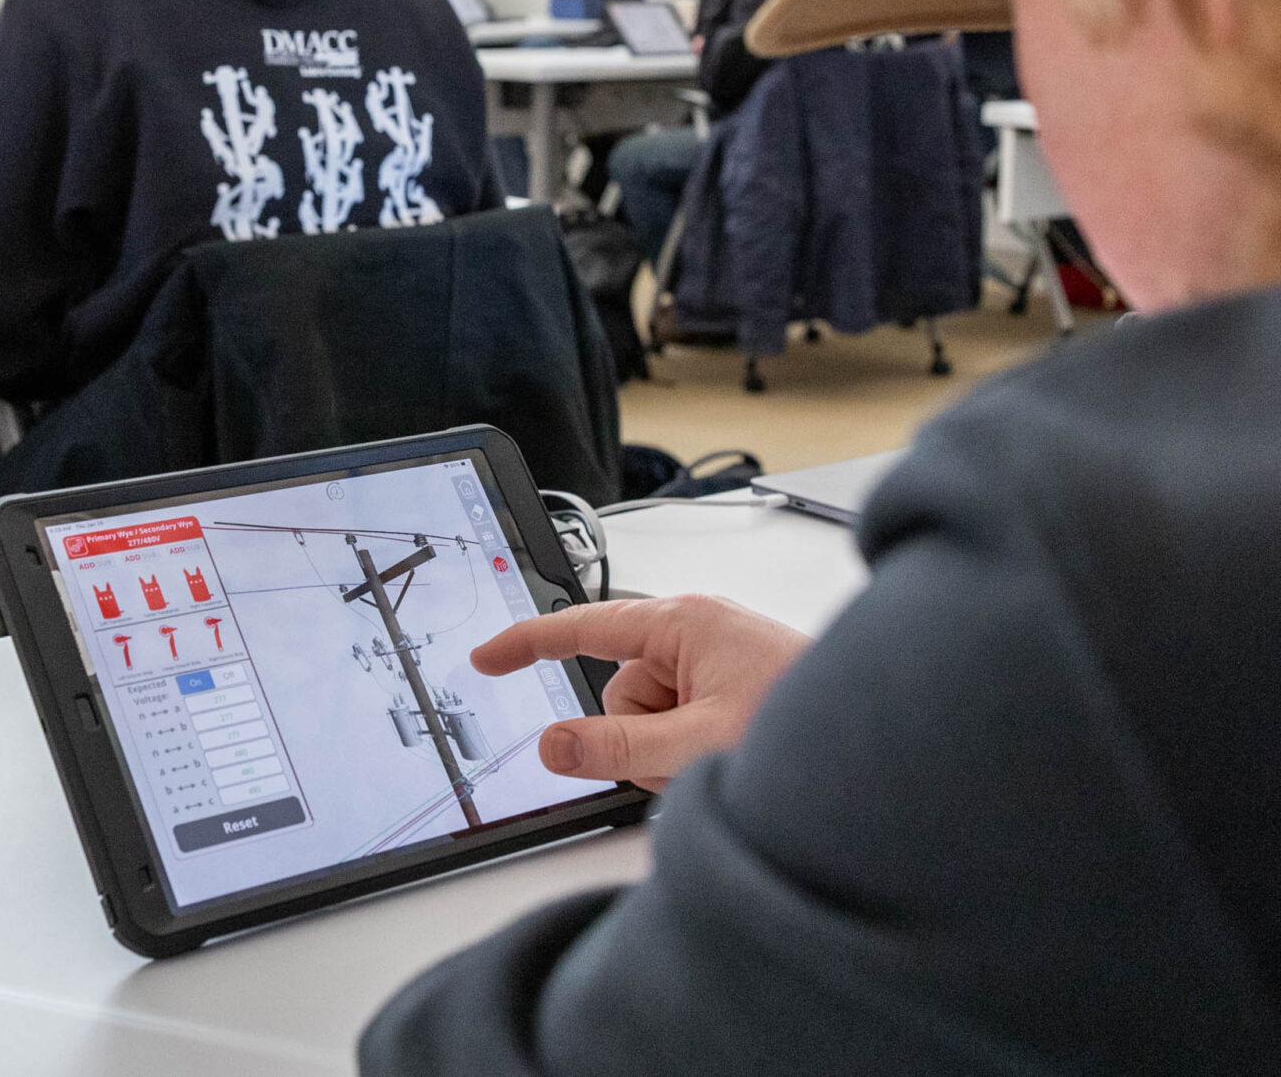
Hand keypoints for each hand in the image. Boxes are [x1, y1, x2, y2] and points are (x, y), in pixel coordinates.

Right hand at [471, 596, 809, 790]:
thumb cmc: (815, 723)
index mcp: (685, 622)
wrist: (899, 747)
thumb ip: (616, 748)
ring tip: (729, 761)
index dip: (524, 644)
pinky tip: (739, 759)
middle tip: (691, 761)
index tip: (484, 658)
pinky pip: (684, 723)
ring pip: (651, 717)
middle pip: (620, 692)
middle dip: (642, 739)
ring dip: (674, 751)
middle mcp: (700, 632)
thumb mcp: (698, 745)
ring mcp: (721, 660)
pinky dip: (698, 750)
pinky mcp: (739, 686)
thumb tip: (553, 745)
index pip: (580, 628)